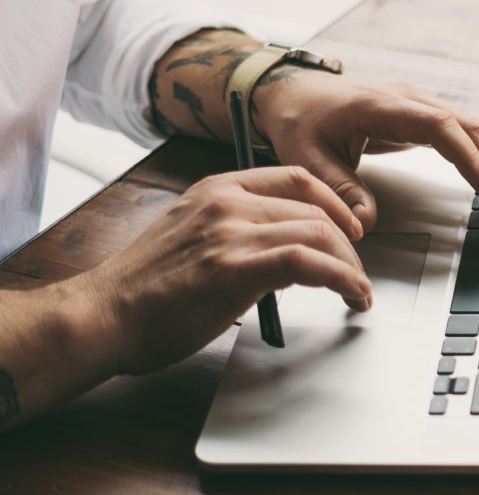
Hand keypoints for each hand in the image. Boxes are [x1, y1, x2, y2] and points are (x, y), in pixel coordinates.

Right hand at [77, 166, 370, 374]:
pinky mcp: (234, 269)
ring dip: (351, 266)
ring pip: (318, 233)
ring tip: (359, 291)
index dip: (336, 204)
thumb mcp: (193, 236)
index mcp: (217, 188)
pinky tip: (352, 295)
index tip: (353, 230)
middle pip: (315, 209)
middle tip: (356, 272)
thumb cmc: (145, 289)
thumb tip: (286, 249)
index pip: (297, 178)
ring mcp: (230, 233)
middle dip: (349, 244)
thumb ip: (236, 230)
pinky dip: (342, 279)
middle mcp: (226, 203)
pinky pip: (308, 263)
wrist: (103, 316)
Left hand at [251, 69, 478, 230]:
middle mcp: (414, 101)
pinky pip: (474, 131)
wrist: (292, 91)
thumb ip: (338, 190)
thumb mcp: (306, 159)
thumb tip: (366, 224)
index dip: (470, 158)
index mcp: (386, 106)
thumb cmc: (300, 121)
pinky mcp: (428, 119)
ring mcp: (424, 107)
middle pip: (473, 130)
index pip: (441, 128)